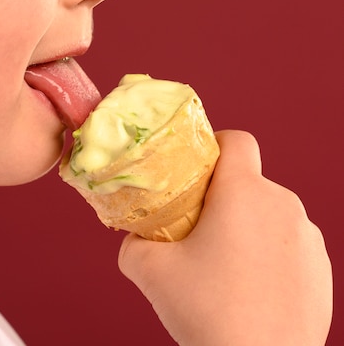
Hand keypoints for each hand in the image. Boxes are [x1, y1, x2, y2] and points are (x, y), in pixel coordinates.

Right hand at [118, 130, 331, 344]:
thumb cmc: (208, 312)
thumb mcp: (148, 270)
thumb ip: (132, 242)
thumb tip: (133, 236)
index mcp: (243, 193)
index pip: (236, 140)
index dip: (213, 146)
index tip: (194, 173)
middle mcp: (283, 206)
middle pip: (248, 183)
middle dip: (221, 200)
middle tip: (195, 234)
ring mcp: (308, 239)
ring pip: (268, 216)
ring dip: (245, 229)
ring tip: (222, 270)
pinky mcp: (321, 270)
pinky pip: (288, 246)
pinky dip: (268, 256)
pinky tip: (249, 290)